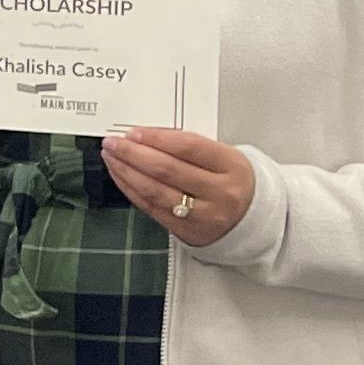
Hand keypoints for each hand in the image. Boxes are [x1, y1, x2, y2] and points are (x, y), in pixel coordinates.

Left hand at [102, 128, 253, 247]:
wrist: (251, 219)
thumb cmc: (231, 181)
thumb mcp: (224, 157)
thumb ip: (190, 147)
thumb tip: (146, 136)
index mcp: (232, 166)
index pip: (188, 147)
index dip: (156, 138)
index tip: (133, 133)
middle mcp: (220, 192)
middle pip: (167, 169)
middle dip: (133, 154)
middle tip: (113, 143)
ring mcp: (203, 215)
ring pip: (155, 191)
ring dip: (126, 172)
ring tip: (112, 158)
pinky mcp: (186, 231)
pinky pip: (151, 208)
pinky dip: (131, 190)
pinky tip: (121, 177)